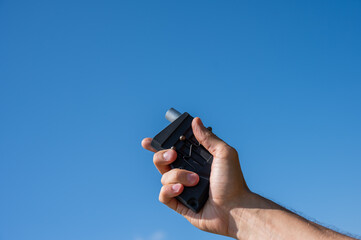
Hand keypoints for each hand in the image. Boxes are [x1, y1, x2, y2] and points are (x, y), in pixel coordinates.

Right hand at [141, 117, 249, 237]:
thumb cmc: (233, 182)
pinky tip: (181, 189)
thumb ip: (208, 137)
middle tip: (173, 154)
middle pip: (161, 160)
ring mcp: (182, 188)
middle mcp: (186, 172)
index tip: (148, 142)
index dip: (157, 145)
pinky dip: (169, 190)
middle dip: (162, 155)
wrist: (235, 208)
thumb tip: (196, 121)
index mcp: (195, 160)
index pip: (172, 149)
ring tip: (195, 180)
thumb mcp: (224, 153)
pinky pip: (163, 195)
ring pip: (164, 177)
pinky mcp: (179, 204)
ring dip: (178, 176)